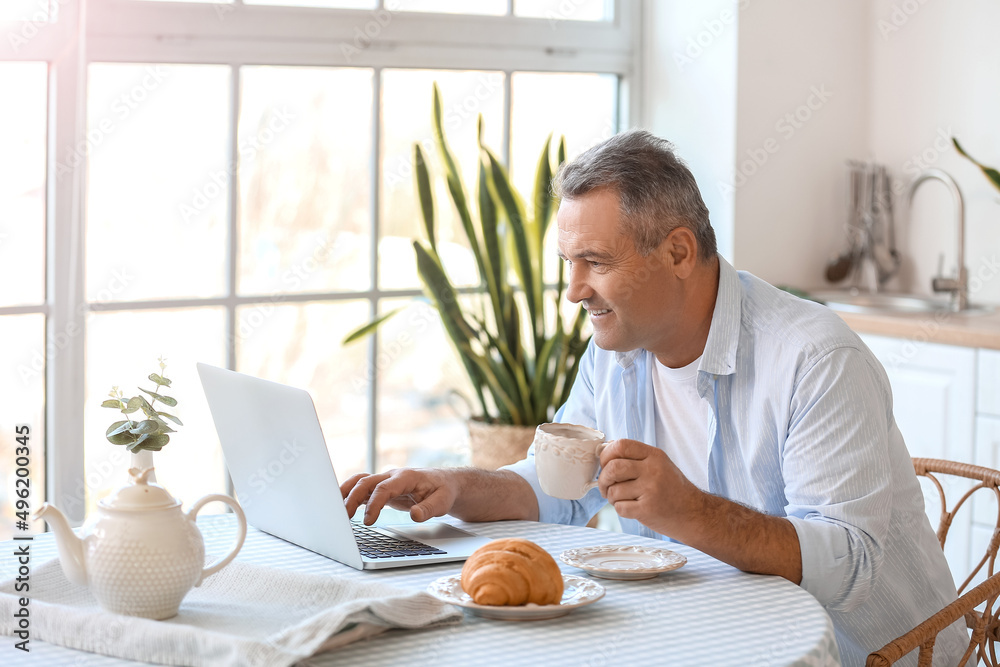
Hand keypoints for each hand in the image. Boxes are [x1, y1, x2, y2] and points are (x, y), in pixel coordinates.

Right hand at [340, 468, 458, 524]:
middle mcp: (392, 476)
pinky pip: (364, 489)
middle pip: (366, 482)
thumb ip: (429, 508)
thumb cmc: (444, 491)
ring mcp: (386, 481)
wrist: (446, 483)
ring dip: (346, 493)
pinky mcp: (384, 489)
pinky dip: (351, 496)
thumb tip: (415, 515)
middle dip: (352, 497)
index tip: (368, 522)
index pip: (383, 488)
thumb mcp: (443, 501)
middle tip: (344, 517)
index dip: (373, 504)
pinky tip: (343, 508)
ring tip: (334, 509)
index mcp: (405, 477)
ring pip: (360, 482)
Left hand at [597, 438, 701, 535]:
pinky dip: (620, 509)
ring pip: (614, 490)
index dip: (606, 454)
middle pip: (613, 467)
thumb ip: (635, 458)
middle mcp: (653, 470)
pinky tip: (631, 508)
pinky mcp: (648, 509)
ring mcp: (651, 489)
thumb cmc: (671, 489)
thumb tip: (604, 451)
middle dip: (603, 479)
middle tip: (606, 486)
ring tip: (622, 499)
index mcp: (654, 455)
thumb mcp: (659, 464)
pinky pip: (620, 507)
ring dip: (612, 497)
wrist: (693, 513)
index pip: (621, 445)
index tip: (605, 465)